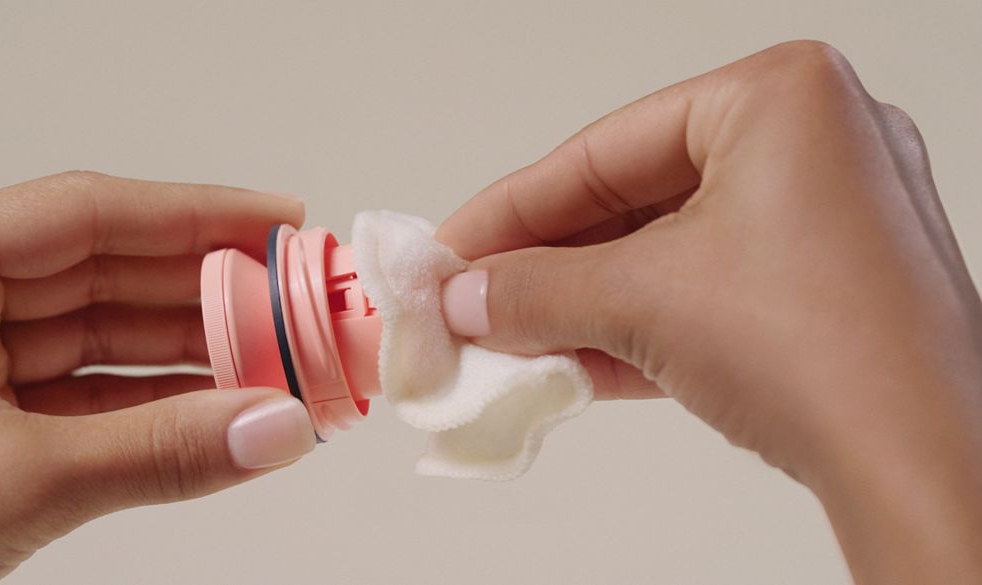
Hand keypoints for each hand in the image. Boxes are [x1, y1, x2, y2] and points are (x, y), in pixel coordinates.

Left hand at [0, 172, 316, 583]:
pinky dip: (158, 406)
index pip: (84, 215)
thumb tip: (274, 430)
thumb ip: (153, 454)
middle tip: (298, 304)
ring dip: (194, 355)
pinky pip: (90, 397)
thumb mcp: (9, 482)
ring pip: (104, 339)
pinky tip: (224, 412)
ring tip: (280, 365)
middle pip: (107, 274)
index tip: (278, 222)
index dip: (193, 213)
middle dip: (210, 293)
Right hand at [437, 41, 981, 583]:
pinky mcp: (830, 286)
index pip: (605, 148)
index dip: (515, 205)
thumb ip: (540, 289)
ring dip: (586, 301)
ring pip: (670, 250)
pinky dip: (640, 323)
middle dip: (549, 262)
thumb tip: (471, 297)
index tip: (457, 247)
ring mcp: (830, 217)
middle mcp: (815, 143)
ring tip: (513, 338)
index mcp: (781, 98)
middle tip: (478, 299)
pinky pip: (710, 288)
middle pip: (636, 199)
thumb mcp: (644, 300)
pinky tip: (573, 360)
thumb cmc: (822, 351)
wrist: (924, 468)